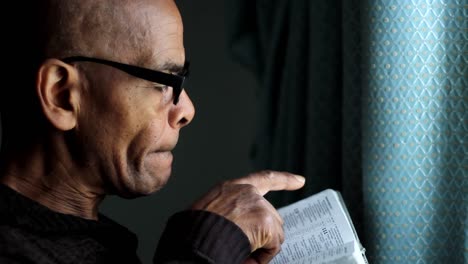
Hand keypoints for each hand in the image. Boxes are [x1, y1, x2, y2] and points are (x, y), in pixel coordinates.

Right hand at [191, 170, 305, 263]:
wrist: (193, 239)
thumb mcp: (211, 211)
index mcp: (231, 187)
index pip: (264, 179)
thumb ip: (233, 213)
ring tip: (241, 253)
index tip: (300, 180)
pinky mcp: (265, 221)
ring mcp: (258, 205)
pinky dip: (263, 256)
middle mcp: (247, 192)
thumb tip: (247, 230)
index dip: (284, 180)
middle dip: (265, 234)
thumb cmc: (195, 230)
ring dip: (262, 246)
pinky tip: (247, 257)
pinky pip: (274, 245)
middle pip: (271, 215)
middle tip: (246, 248)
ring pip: (274, 232)